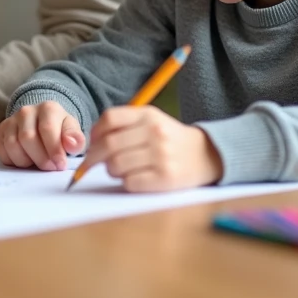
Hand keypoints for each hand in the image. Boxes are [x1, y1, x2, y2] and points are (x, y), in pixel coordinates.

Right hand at [0, 101, 85, 170]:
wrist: (46, 124)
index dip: (54, 150)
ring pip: (12, 145)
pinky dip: (14, 161)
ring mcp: (12, 120)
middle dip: (41, 158)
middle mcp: (27, 111)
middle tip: (50, 167)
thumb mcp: (73, 133)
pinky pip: (2, 150)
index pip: (47, 129)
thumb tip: (71, 144)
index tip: (60, 164)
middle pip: (28, 138)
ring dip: (26, 161)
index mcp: (48, 108)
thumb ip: (76, 139)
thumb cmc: (61, 131)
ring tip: (38, 164)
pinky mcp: (2, 131)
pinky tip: (26, 161)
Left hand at [80, 106, 221, 191]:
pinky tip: (136, 178)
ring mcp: (161, 156)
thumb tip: (92, 142)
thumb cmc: (169, 139)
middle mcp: (155, 132)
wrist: (206, 155)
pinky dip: (127, 183)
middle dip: (95, 157)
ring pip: (116, 165)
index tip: (93, 143)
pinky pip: (130, 183)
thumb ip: (123, 125)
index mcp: (148, 115)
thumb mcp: (151, 120)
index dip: (95, 133)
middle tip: (94, 163)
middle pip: (108, 145)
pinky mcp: (165, 178)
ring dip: (112, 171)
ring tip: (122, 169)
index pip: (110, 118)